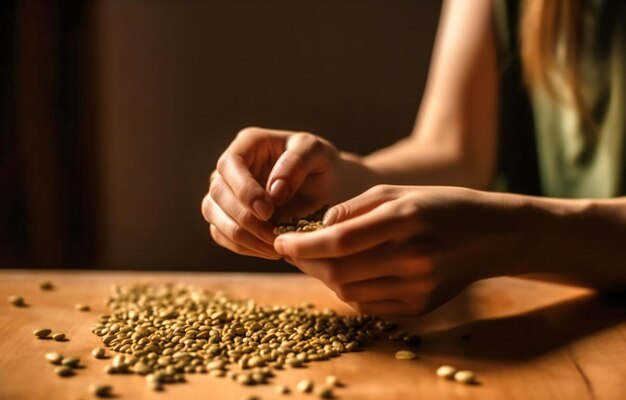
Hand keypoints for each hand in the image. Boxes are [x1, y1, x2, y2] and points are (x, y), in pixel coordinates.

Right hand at [201, 127, 345, 258]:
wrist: (327, 190)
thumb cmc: (321, 165)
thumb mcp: (317, 153)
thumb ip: (297, 163)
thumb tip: (273, 191)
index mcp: (248, 144)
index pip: (230, 164)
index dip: (243, 190)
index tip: (268, 211)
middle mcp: (231, 168)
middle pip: (217, 192)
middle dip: (244, 218)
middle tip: (274, 235)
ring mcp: (225, 193)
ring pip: (212, 214)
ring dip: (240, 236)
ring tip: (274, 246)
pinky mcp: (227, 217)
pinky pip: (220, 234)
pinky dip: (241, 246)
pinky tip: (268, 249)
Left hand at [274, 185, 529, 314]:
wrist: (491, 235)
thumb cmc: (439, 205)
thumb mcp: (396, 192)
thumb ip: (353, 208)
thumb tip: (317, 228)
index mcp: (404, 221)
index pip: (338, 242)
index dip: (301, 245)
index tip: (280, 241)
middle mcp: (413, 258)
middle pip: (339, 272)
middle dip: (306, 263)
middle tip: (293, 251)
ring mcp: (418, 287)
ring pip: (349, 292)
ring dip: (325, 277)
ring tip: (320, 259)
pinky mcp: (420, 307)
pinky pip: (368, 305)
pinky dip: (349, 290)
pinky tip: (349, 272)